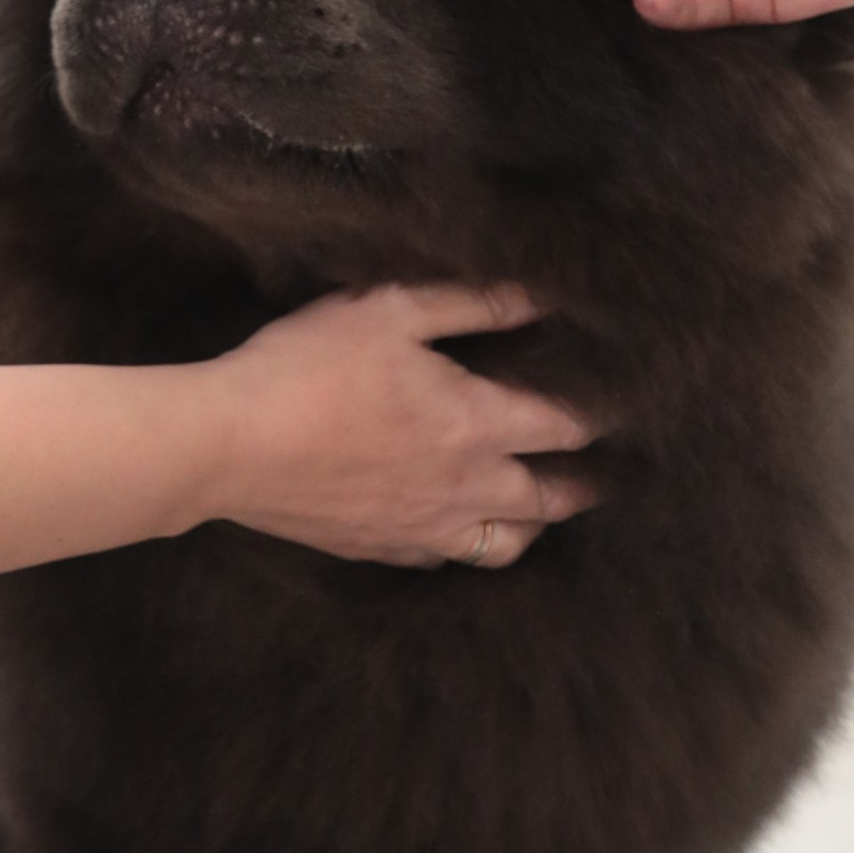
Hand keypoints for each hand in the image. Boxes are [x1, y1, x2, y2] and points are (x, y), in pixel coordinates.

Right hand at [202, 280, 595, 566]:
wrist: (230, 445)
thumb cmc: (309, 366)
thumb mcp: (391, 310)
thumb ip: (471, 303)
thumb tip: (539, 294)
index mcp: (475, 424)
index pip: (566, 426)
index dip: (601, 414)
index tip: (623, 404)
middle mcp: (464, 488)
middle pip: (552, 500)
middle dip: (585, 483)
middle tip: (605, 471)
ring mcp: (424, 529)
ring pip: (507, 544)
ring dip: (535, 523)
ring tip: (541, 504)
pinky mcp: (382, 549)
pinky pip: (449, 558)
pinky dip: (471, 543)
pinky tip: (463, 525)